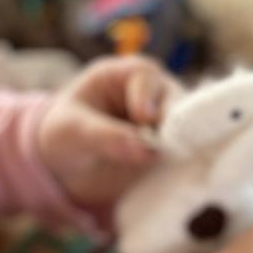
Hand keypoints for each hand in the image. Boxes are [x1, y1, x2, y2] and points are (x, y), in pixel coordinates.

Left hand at [38, 57, 181, 207]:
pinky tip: (178, 177)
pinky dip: (183, 165)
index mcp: (124, 75)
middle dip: (173, 124)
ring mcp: (167, 123)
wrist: (66, 168)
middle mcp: (153, 94)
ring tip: (170, 164)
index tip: (143, 119)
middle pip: (176, 100)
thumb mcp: (73, 131)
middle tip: (164, 147)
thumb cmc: (64, 134)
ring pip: (188, 129)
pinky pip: (186, 155)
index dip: (147, 97)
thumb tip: (145, 150)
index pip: (146, 76)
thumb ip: (105, 136)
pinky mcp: (172, 151)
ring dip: (182, 146)